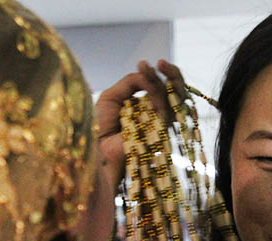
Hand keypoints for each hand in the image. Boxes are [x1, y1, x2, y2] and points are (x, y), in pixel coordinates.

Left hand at [95, 59, 188, 188]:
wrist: (95, 146)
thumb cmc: (100, 125)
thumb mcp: (112, 96)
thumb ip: (130, 82)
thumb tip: (149, 73)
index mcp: (147, 108)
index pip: (163, 90)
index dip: (159, 75)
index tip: (144, 63)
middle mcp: (158, 116)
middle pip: (176, 94)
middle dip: (172, 75)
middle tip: (161, 63)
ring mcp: (161, 126)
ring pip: (174, 100)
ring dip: (165, 80)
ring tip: (154, 66)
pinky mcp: (160, 133)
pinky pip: (164, 109)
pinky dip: (156, 93)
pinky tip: (148, 81)